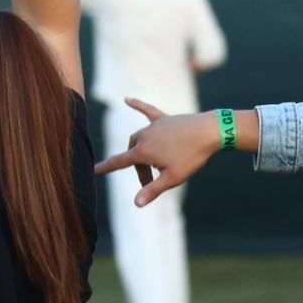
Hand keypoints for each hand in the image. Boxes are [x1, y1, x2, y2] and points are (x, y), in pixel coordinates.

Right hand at [93, 100, 219, 206]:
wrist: (209, 131)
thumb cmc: (192, 157)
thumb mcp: (172, 178)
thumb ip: (152, 190)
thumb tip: (136, 204)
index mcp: (142, 152)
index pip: (119, 162)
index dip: (105, 168)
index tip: (92, 171)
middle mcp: (144, 136)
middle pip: (132, 154)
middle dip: (139, 169)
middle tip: (151, 181)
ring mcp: (153, 125)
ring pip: (139, 138)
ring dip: (141, 151)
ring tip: (155, 164)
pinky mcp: (164, 118)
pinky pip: (147, 110)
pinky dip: (137, 105)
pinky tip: (126, 99)